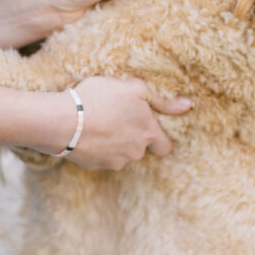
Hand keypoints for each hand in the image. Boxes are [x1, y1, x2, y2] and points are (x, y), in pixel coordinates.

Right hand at [57, 77, 191, 169]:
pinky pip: (101, 157)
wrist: (65, 121)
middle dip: (132, 136)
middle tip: (117, 116)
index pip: (165, 146)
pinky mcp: (95, 166)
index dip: (158, 136)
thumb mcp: (134, 88)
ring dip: (114, 142)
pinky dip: (96, 147)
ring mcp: (114, 161)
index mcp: (148, 133)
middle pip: (140, 148)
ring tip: (98, 121)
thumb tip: (188, 105)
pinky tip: (86, 131)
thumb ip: (163, 99)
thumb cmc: (100, 98)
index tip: (147, 125)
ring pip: (121, 154)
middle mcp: (135, 152)